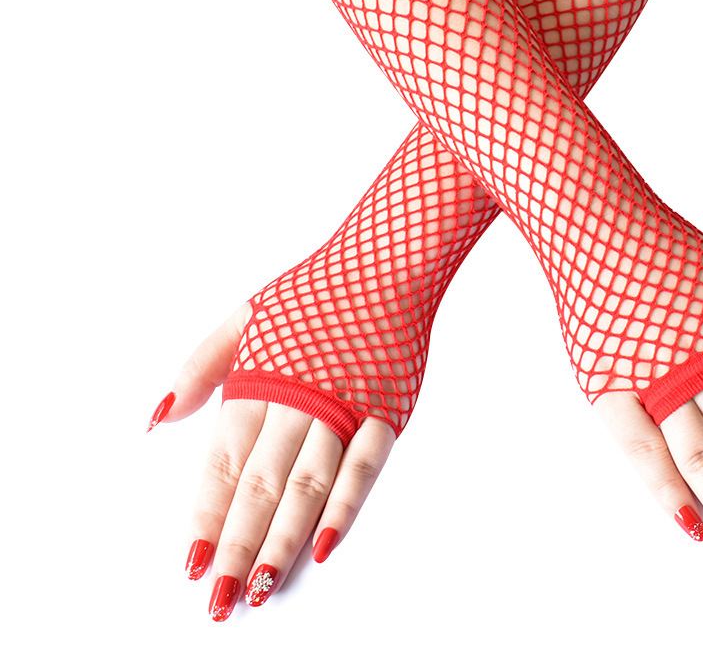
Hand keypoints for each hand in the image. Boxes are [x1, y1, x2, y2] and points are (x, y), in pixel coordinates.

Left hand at [149, 303, 395, 619]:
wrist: (386, 263)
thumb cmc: (317, 291)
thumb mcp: (245, 316)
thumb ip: (200, 368)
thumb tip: (157, 420)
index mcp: (259, 379)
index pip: (225, 461)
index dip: (206, 513)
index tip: (189, 561)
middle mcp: (298, 398)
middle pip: (261, 483)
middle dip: (234, 545)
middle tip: (216, 599)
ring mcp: (345, 405)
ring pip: (307, 483)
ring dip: (281, 538)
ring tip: (257, 585)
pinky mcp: (386, 408)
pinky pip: (364, 465)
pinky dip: (344, 505)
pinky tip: (323, 545)